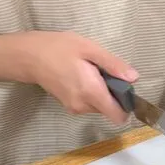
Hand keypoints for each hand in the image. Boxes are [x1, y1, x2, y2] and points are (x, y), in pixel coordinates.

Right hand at [20, 31, 138, 124]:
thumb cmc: (60, 48)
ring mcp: (74, 108)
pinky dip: (90, 93)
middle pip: (109, 109)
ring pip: (99, 107)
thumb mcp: (89, 49)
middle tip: (103, 72)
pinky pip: (88, 104)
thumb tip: (134, 78)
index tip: (125, 88)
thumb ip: (113, 64)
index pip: (118, 116)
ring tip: (90, 71)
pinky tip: (81, 76)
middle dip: (113, 94)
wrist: (29, 56)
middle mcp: (83, 106)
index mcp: (91, 93)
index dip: (127, 104)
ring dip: (101, 93)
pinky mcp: (67, 106)